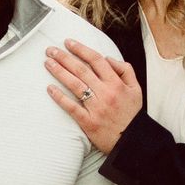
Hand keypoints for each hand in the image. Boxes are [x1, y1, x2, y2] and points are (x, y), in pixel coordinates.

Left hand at [46, 37, 141, 155]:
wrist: (132, 141)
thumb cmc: (132, 114)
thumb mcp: (136, 89)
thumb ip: (125, 70)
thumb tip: (108, 58)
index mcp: (116, 83)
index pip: (96, 60)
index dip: (81, 49)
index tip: (68, 42)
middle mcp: (106, 93)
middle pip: (82, 70)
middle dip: (65, 57)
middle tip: (51, 50)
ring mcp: (96, 107)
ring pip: (75, 85)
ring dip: (59, 72)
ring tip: (48, 63)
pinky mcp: (88, 122)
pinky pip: (72, 107)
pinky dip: (60, 97)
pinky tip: (50, 88)